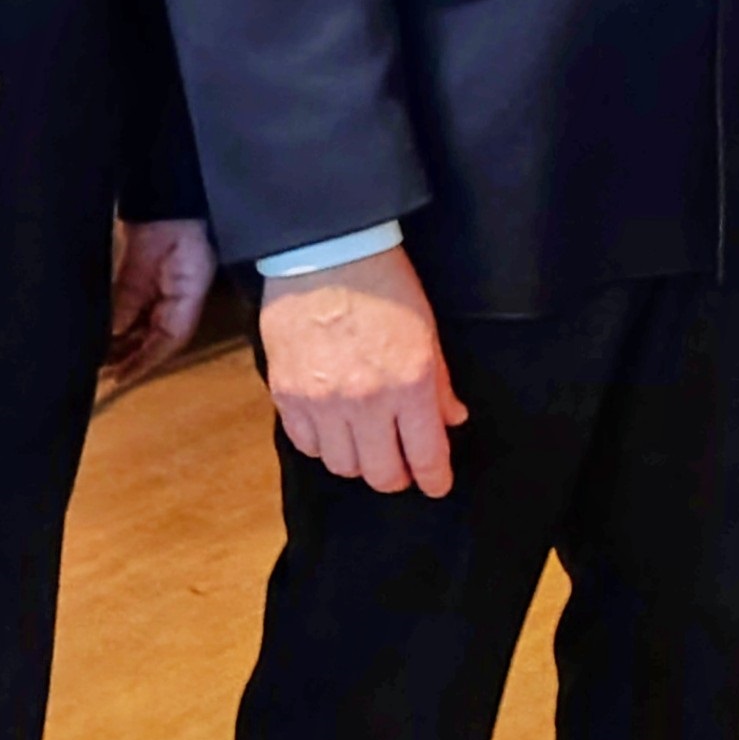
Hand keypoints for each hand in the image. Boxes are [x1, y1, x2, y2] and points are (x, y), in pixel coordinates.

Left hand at [105, 216, 217, 391]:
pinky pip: (123, 308)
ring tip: (95, 363)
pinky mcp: (135, 275)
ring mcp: (153, 288)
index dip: (147, 362)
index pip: (169, 340)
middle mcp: (172, 298)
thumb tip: (112, 330)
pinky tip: (95, 335)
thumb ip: (132, 297)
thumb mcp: (155, 265)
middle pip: (151, 338)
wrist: (169, 195)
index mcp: (186, 298)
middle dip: (130, 358)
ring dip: (118, 345)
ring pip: (135, 326)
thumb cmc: (176, 229)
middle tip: (103, 376)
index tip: (121, 379)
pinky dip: (111, 324)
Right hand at [258, 246, 467, 496]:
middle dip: (397, 477)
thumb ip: (440, 383)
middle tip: (402, 467)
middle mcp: (365, 402)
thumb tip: (451, 419)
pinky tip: (333, 429)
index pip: (426, 455)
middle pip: (381, 473)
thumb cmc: (384, 285)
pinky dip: (322, 445)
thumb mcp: (427, 331)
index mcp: (410, 384)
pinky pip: (306, 444)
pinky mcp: (287, 395)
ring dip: (359, 461)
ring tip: (366, 444)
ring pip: (341, 465)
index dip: (434, 479)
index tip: (436, 485)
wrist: (326, 254)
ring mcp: (322, 402)